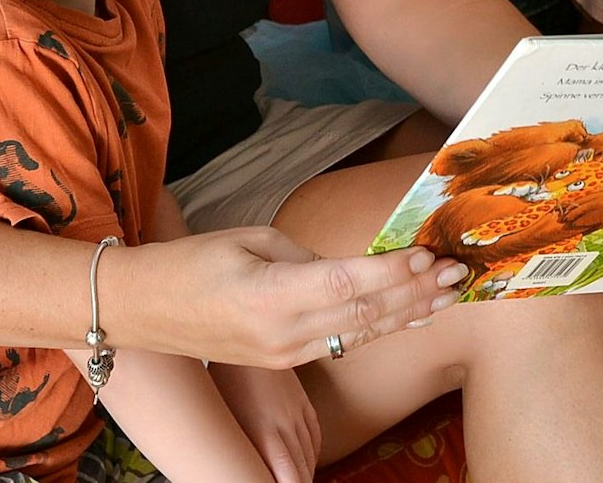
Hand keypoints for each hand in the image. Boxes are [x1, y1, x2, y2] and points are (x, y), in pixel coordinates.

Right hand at [111, 226, 465, 367]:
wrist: (145, 311)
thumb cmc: (193, 264)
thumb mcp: (251, 240)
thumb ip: (306, 256)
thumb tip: (354, 267)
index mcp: (272, 296)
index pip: (348, 283)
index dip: (392, 271)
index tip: (426, 252)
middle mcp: (284, 333)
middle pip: (365, 313)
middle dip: (416, 291)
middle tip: (457, 271)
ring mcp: (287, 354)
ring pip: (361, 333)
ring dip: (410, 313)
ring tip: (449, 293)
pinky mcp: (287, 362)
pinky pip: (345, 343)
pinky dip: (383, 328)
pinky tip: (413, 315)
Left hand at [211, 363, 320, 482]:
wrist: (243, 337)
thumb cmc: (222, 379)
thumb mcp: (225, 418)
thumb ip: (239, 448)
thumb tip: (238, 467)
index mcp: (264, 433)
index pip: (288, 476)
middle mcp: (284, 424)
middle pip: (301, 469)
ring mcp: (296, 411)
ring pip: (308, 454)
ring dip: (305, 474)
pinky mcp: (301, 400)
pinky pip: (314, 435)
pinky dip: (312, 454)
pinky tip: (307, 462)